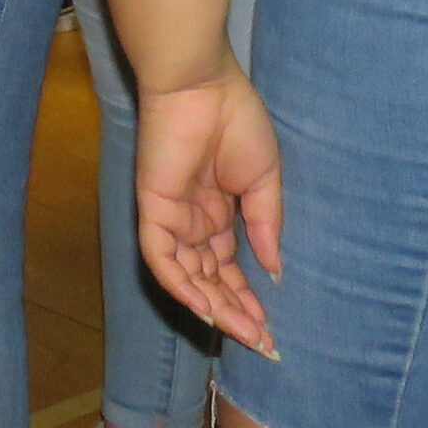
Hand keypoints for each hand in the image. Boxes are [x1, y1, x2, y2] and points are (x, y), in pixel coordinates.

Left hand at [134, 62, 283, 355]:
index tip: (272, 331)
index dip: (248, 299)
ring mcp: (171, 215)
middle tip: (263, 344)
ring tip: (245, 333)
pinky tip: (206, 308)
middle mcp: (192, 220)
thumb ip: (266, 226)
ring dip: (214, 306)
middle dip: (236, 312)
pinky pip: (161, 256)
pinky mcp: (152, 207)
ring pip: (187, 275)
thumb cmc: (236, 121)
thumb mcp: (263, 180)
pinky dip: (180, 284)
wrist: (202, 84)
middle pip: (210, 278)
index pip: (229, 267)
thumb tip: (274, 273)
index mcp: (217, 211)